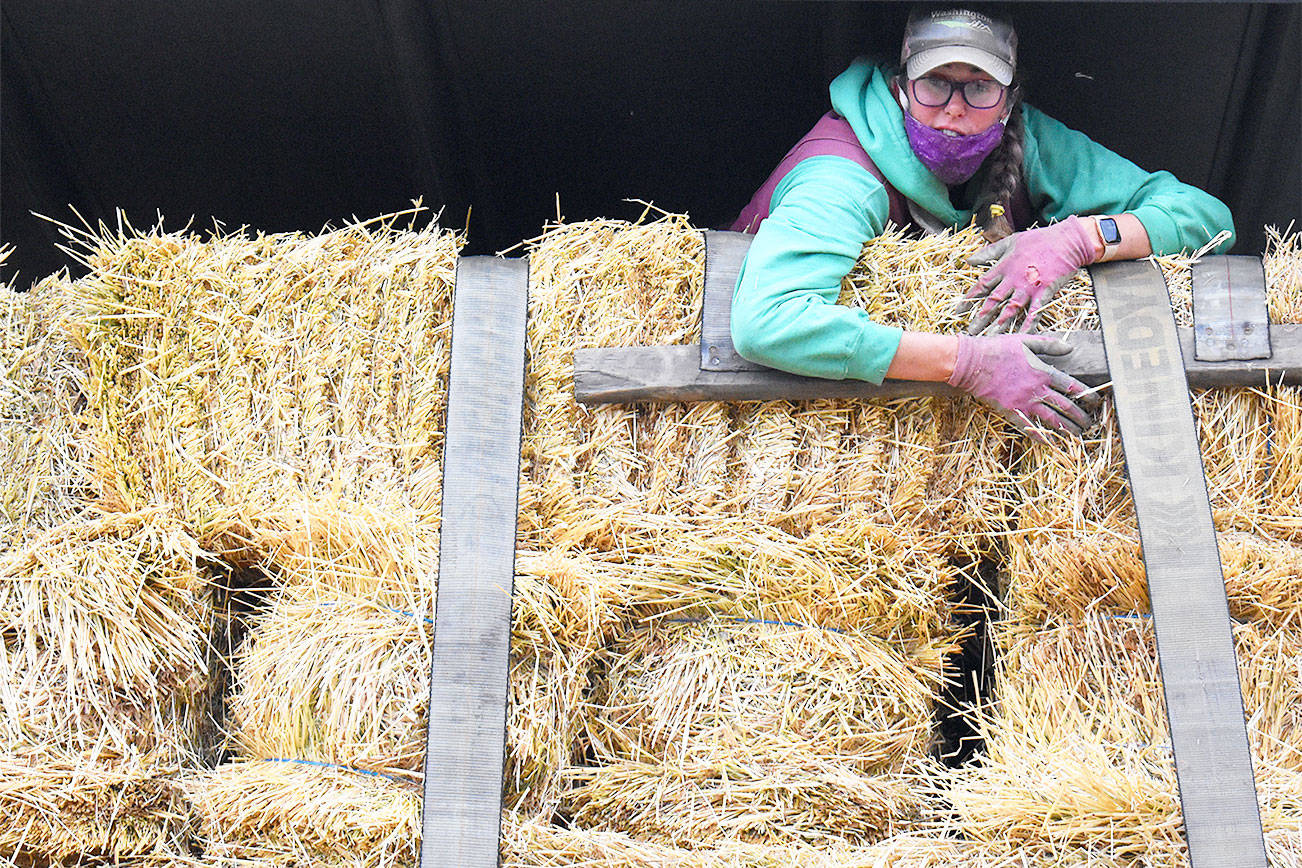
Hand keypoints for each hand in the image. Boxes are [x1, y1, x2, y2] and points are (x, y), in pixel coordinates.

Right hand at [947, 334, 1099, 438]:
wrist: (971, 363)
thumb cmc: (997, 349)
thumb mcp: (1025, 340)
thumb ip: (1049, 345)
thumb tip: (1070, 348)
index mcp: (1043, 372)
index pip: (1073, 387)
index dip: (1087, 395)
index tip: (1096, 402)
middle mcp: (1037, 389)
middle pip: (1066, 406)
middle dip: (1081, 417)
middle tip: (1090, 424)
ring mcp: (1024, 402)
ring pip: (1052, 419)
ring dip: (1067, 429)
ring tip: (1077, 436)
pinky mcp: (1011, 411)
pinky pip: (1029, 427)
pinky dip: (1041, 436)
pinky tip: (1050, 443)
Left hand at [963, 215, 1099, 334]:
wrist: (1067, 240)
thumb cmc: (1039, 239)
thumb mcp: (1011, 241)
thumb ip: (989, 252)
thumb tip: (969, 260)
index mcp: (1004, 266)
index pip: (982, 285)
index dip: (969, 299)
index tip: (958, 311)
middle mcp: (1013, 279)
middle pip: (993, 301)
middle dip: (980, 317)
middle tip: (970, 331)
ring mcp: (1029, 286)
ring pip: (1010, 309)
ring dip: (999, 325)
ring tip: (989, 338)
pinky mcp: (1045, 292)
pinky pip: (1035, 312)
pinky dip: (1028, 324)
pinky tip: (1022, 336)